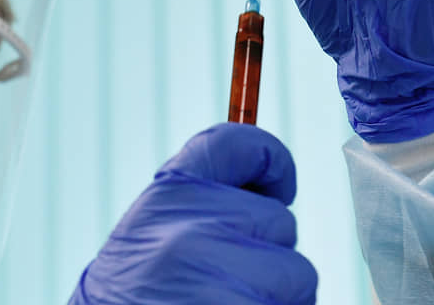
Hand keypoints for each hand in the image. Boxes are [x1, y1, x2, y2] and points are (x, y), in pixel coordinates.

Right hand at [69, 124, 316, 304]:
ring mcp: (212, 274)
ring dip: (277, 298)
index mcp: (169, 194)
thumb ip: (203, 208)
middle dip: (270, 255)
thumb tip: (272, 195)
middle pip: (281, 223)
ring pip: (298, 276)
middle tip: (228, 282)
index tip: (279, 190)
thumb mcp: (153, 236)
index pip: (238, 144)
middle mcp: (188, 226)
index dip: (274, 161)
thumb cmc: (135, 298)